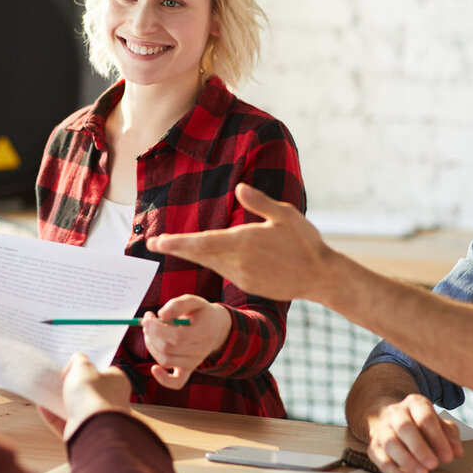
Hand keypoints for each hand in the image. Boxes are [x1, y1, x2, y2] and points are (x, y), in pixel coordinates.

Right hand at [41, 353, 131, 440]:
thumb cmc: (93, 396)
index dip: (89, 365)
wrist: (92, 429)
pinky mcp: (84, 432)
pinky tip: (42, 407)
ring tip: (47, 389)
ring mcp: (97, 418)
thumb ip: (78, 359)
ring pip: (76, 407)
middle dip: (73, 384)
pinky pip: (65, 422)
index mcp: (117, 382)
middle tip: (58, 376)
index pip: (104, 370)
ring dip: (61, 400)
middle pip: (88, 389)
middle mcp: (110, 401)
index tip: (74, 363)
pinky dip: (53, 415)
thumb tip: (75, 363)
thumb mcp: (83, 366)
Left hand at [142, 296, 231, 388]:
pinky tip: (154, 369)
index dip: (157, 328)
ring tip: (150, 332)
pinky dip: (163, 379)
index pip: (176, 336)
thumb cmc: (201, 313)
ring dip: (151, 346)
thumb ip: (177, 304)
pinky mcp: (189, 370)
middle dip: (151, 334)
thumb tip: (161, 315)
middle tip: (147, 322)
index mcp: (204, 331)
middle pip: (168, 348)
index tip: (148, 317)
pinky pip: (177, 382)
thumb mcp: (192, 301)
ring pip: (165, 360)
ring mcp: (194, 362)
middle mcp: (200, 350)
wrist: (216, 327)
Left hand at [147, 183, 338, 303]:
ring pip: (210, 263)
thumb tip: (240, 187)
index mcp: (244, 241)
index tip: (157, 241)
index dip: (177, 242)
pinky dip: (210, 263)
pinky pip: (223, 271)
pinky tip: (205, 256)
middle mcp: (238, 261)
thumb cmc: (305, 243)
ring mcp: (242, 276)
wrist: (320, 277)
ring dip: (192, 255)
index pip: (202, 242)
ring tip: (174, 246)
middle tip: (153, 243)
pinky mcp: (248, 285)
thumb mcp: (286, 215)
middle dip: (175, 248)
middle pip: (199, 255)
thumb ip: (260, 202)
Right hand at [366, 394, 462, 472]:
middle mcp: (395, 413)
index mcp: (414, 403)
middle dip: (419, 448)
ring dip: (407, 462)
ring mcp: (382, 429)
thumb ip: (449, 436)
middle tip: (433, 465)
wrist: (392, 421)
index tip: (449, 457)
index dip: (437, 438)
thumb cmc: (420, 424)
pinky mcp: (373, 446)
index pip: (425, 417)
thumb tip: (456, 451)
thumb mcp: (439, 424)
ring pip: (390, 444)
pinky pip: (382, 461)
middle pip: (404, 427)